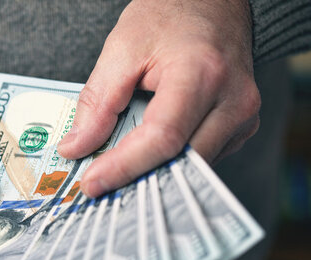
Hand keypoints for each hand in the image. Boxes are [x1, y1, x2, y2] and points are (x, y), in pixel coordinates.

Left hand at [57, 0, 260, 196]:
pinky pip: (202, 158)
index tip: (91, 183)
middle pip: (179, 161)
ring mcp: (242, 116)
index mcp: (202, 74)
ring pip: (191, 167)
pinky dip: (170, 161)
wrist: (212, 2)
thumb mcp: (122, 49)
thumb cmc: (170, 16)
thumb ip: (97, 102)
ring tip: (117, 166)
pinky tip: (147, 151)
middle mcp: (232, 100)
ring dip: (152, 172)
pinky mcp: (241, 126)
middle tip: (97, 183)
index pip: (162, 138)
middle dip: (135, 178)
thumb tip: (76, 148)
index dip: (123, 166)